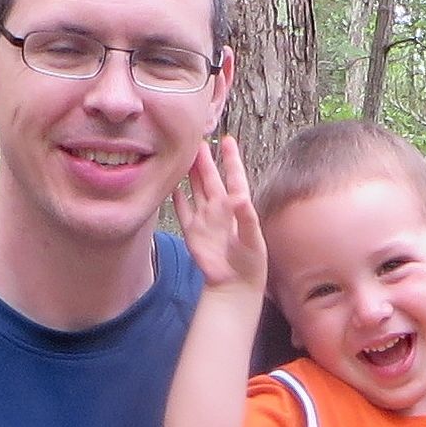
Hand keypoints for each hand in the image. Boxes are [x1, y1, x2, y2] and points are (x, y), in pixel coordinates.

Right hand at [173, 136, 264, 294]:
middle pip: (211, 179)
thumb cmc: (250, 263)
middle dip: (204, 160)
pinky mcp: (192, 232)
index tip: (228, 141)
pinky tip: (172, 185)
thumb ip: (247, 219)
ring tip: (184, 155)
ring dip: (190, 173)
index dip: (231, 160)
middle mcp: (220, 210)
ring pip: (196, 189)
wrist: (235, 285)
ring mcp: (205, 220)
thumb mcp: (253, 241)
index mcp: (238, 208)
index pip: (235, 178)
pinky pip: (183, 210)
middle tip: (197, 140)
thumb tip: (241, 198)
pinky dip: (177, 197)